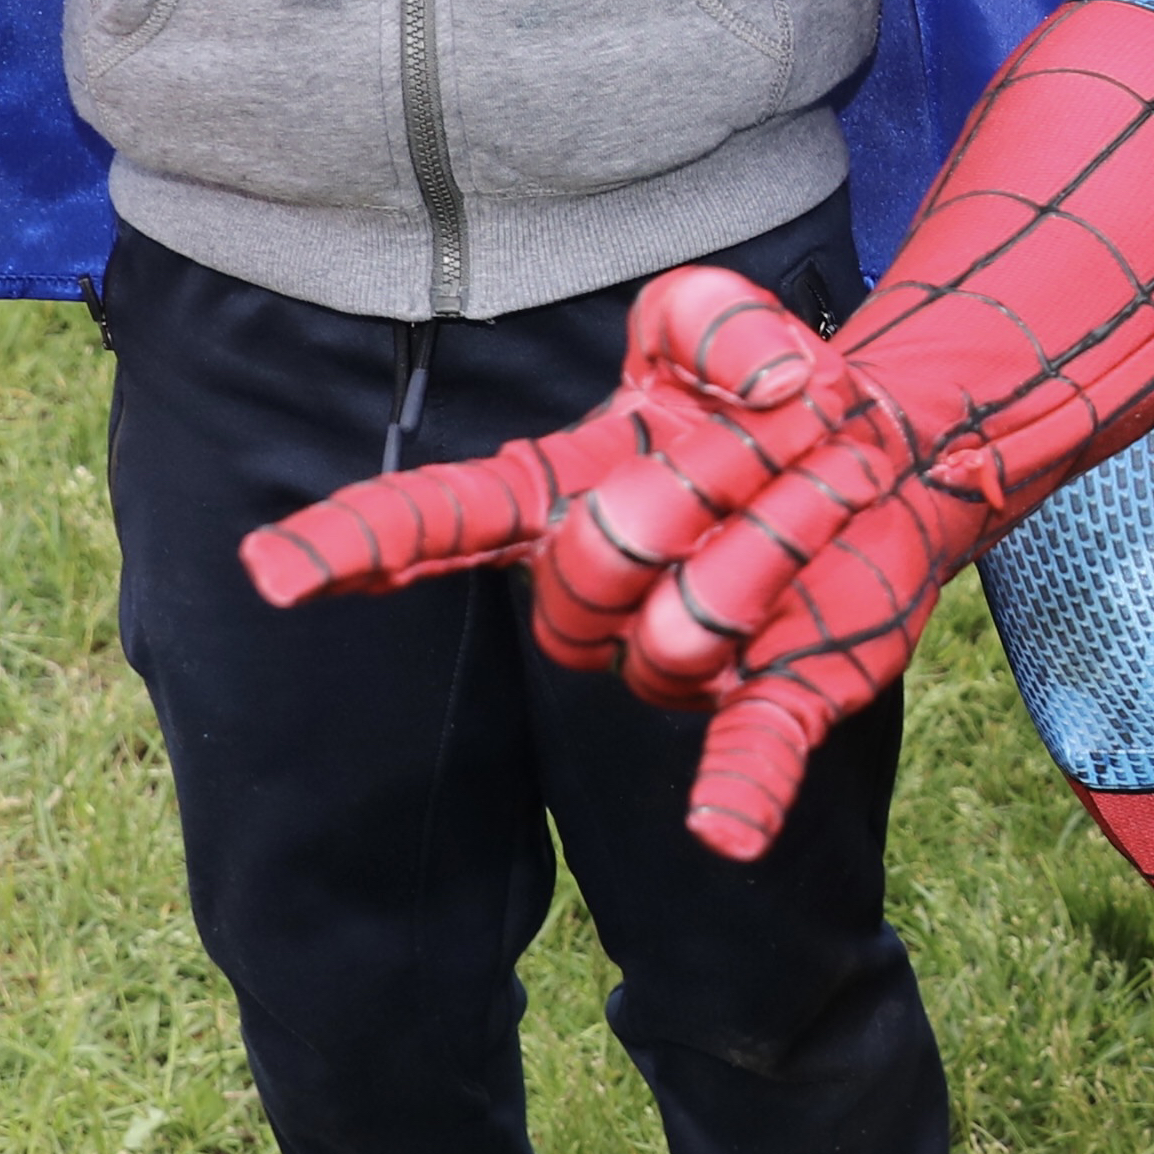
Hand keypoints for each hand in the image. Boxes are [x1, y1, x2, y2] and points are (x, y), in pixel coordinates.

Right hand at [241, 264, 995, 857]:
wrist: (884, 452)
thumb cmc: (764, 393)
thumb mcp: (721, 322)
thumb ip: (712, 316)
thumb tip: (771, 379)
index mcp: (553, 502)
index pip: (430, 527)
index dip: (351, 545)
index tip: (270, 572)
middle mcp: (596, 597)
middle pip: (602, 561)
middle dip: (709, 479)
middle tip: (794, 422)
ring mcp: (675, 656)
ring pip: (682, 631)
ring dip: (775, 538)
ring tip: (834, 480)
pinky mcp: (771, 694)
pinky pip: (746, 755)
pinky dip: (736, 797)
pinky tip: (725, 837)